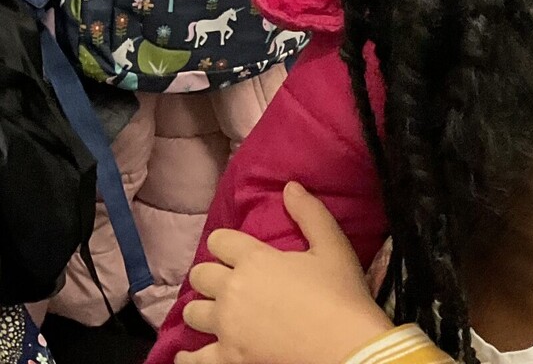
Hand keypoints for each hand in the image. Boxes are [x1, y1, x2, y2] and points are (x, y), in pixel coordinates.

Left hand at [176, 183, 394, 363]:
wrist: (346, 346)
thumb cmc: (342, 294)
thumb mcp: (333, 247)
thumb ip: (310, 213)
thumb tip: (290, 186)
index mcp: (254, 259)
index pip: (220, 241)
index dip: (226, 243)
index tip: (235, 251)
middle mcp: (232, 290)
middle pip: (201, 275)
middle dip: (212, 275)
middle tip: (228, 281)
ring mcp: (227, 326)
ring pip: (192, 312)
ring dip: (202, 309)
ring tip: (215, 313)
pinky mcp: (228, 357)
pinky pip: (194, 358)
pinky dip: (189, 356)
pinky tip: (186, 354)